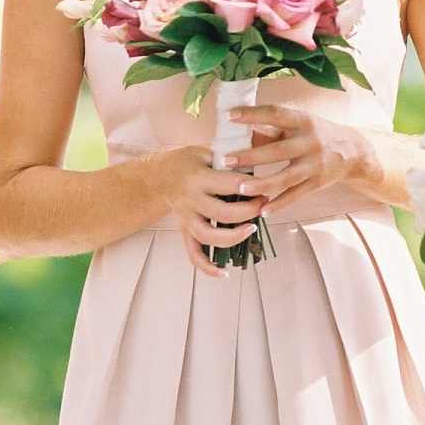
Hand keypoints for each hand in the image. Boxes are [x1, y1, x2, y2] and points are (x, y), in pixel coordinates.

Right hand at [157, 145, 268, 276]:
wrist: (159, 174)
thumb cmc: (190, 161)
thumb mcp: (208, 151)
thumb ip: (232, 159)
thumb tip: (264, 160)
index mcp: (197, 177)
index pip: (231, 185)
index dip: (253, 187)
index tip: (265, 186)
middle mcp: (189, 199)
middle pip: (223, 214)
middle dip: (249, 211)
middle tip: (262, 205)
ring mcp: (185, 217)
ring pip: (209, 236)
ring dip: (234, 237)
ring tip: (251, 230)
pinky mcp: (184, 230)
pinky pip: (193, 253)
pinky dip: (208, 267)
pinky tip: (225, 273)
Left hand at [221, 104, 361, 214]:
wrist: (351, 151)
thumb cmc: (312, 135)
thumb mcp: (296, 125)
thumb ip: (269, 131)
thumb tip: (237, 133)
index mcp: (302, 121)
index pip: (276, 114)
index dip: (253, 114)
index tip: (229, 116)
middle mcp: (310, 142)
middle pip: (279, 151)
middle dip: (251, 156)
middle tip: (226, 160)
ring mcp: (315, 164)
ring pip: (286, 178)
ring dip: (263, 184)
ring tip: (241, 189)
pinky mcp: (317, 183)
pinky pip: (295, 195)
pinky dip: (279, 204)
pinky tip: (261, 211)